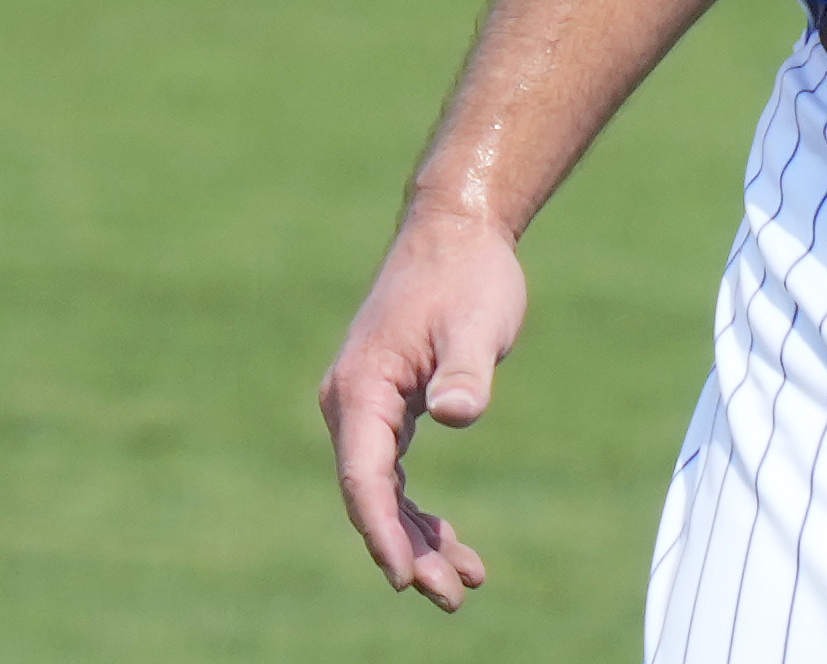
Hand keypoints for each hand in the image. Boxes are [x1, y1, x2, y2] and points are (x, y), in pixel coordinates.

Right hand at [318, 206, 527, 611]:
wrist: (457, 232)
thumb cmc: (467, 276)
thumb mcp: (475, 322)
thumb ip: (465, 371)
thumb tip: (456, 413)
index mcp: (362, 389)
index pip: (365, 477)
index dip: (383, 531)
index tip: (406, 576)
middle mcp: (352, 404)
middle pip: (372, 496)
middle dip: (408, 550)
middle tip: (454, 594)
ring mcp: (367, 407)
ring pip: (383, 492)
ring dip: (418, 538)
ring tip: (466, 580)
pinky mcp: (388, 406)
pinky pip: (394, 472)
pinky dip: (419, 510)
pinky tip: (451, 541)